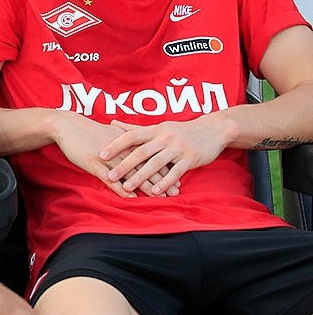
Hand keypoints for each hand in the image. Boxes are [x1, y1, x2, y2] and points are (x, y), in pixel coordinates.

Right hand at [52, 111, 179, 197]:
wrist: (67, 126)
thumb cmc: (88, 131)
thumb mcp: (109, 134)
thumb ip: (124, 141)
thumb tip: (136, 147)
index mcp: (127, 141)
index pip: (151, 156)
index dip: (165, 167)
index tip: (178, 177)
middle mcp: (121, 149)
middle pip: (146, 166)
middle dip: (162, 179)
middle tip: (176, 192)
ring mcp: (108, 158)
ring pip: (132, 173)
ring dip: (147, 186)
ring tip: (160, 197)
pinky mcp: (94, 164)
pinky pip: (111, 179)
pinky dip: (122, 189)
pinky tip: (132, 198)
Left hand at [102, 118, 227, 195]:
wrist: (213, 129)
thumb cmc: (180, 130)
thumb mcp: (158, 126)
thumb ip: (134, 128)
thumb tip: (111, 123)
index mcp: (154, 130)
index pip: (130, 136)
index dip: (115, 145)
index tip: (101, 155)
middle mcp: (164, 138)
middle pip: (141, 152)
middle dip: (124, 165)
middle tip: (109, 176)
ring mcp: (177, 148)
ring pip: (156, 163)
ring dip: (141, 176)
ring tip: (127, 187)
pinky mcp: (190, 159)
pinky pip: (175, 172)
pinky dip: (165, 182)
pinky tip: (155, 191)